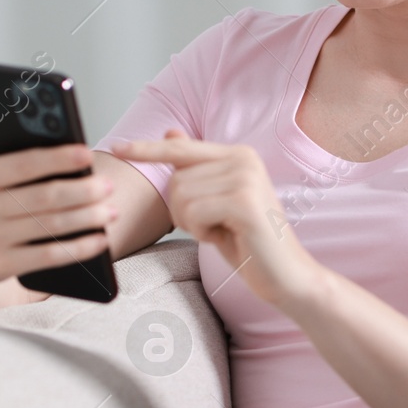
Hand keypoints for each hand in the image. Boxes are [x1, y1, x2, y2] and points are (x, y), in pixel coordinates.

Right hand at [0, 75, 118, 312]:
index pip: (24, 164)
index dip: (58, 158)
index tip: (88, 152)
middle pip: (43, 197)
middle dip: (81, 191)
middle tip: (110, 183)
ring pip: (49, 227)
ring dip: (86, 218)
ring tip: (111, 209)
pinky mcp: (1, 266)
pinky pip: (48, 256)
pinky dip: (77, 248)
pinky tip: (100, 239)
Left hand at [109, 130, 324, 307]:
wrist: (288, 275)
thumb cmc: (250, 241)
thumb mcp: (217, 203)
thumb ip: (197, 170)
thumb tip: (170, 132)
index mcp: (239, 155)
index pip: (182, 148)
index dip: (148, 149)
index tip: (119, 147)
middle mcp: (244, 159)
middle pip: (176, 179)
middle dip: (182, 210)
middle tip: (213, 226)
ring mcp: (246, 178)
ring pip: (182, 196)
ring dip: (192, 223)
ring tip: (222, 231)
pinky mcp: (244, 201)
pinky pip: (194, 212)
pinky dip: (201, 231)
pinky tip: (226, 237)